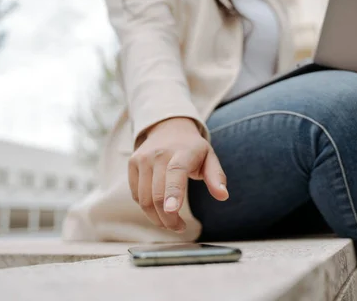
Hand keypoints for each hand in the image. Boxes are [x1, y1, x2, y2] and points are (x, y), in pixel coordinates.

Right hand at [128, 117, 228, 231]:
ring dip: (156, 218)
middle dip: (168, 219)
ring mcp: (143, 158)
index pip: (175, 172)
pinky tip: (158, 209)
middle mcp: (159, 154)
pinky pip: (136, 195)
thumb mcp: (209, 157)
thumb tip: (223, 196)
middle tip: (179, 228)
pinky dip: (146, 208)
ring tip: (170, 223)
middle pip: (157, 194)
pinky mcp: (133, 164)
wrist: (169, 128)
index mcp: (182, 152)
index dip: (173, 193)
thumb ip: (216, 177)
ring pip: (144, 199)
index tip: (173, 211)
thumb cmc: (192, 148)